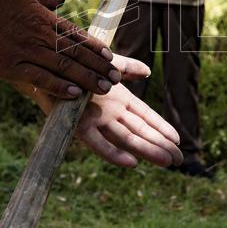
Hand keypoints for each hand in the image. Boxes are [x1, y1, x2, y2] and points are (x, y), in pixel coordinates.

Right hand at [0, 0, 120, 98]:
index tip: (111, 58)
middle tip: (116, 78)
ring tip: (105, 88)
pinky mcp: (10, 66)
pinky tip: (75, 94)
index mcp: (43, 18)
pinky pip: (40, 78)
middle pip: (76, 52)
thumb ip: (42, 0)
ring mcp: (26, 51)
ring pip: (64, 66)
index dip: (96, 48)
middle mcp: (40, 35)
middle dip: (98, 66)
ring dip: (87, 78)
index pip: (76, 35)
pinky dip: (59, 86)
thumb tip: (60, 0)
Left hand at [22, 54, 182, 168]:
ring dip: (146, 150)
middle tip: (179, 161)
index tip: (178, 140)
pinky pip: (98, 142)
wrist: (47, 67)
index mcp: (119, 100)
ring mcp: (97, 120)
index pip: (146, 117)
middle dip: (160, 146)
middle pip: (141, 132)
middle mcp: (111, 113)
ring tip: (166, 162)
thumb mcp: (106, 63)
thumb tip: (148, 72)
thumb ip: (127, 67)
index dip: (162, 128)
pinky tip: (131, 164)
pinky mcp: (79, 125)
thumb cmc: (76, 66)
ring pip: (126, 138)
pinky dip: (114, 153)